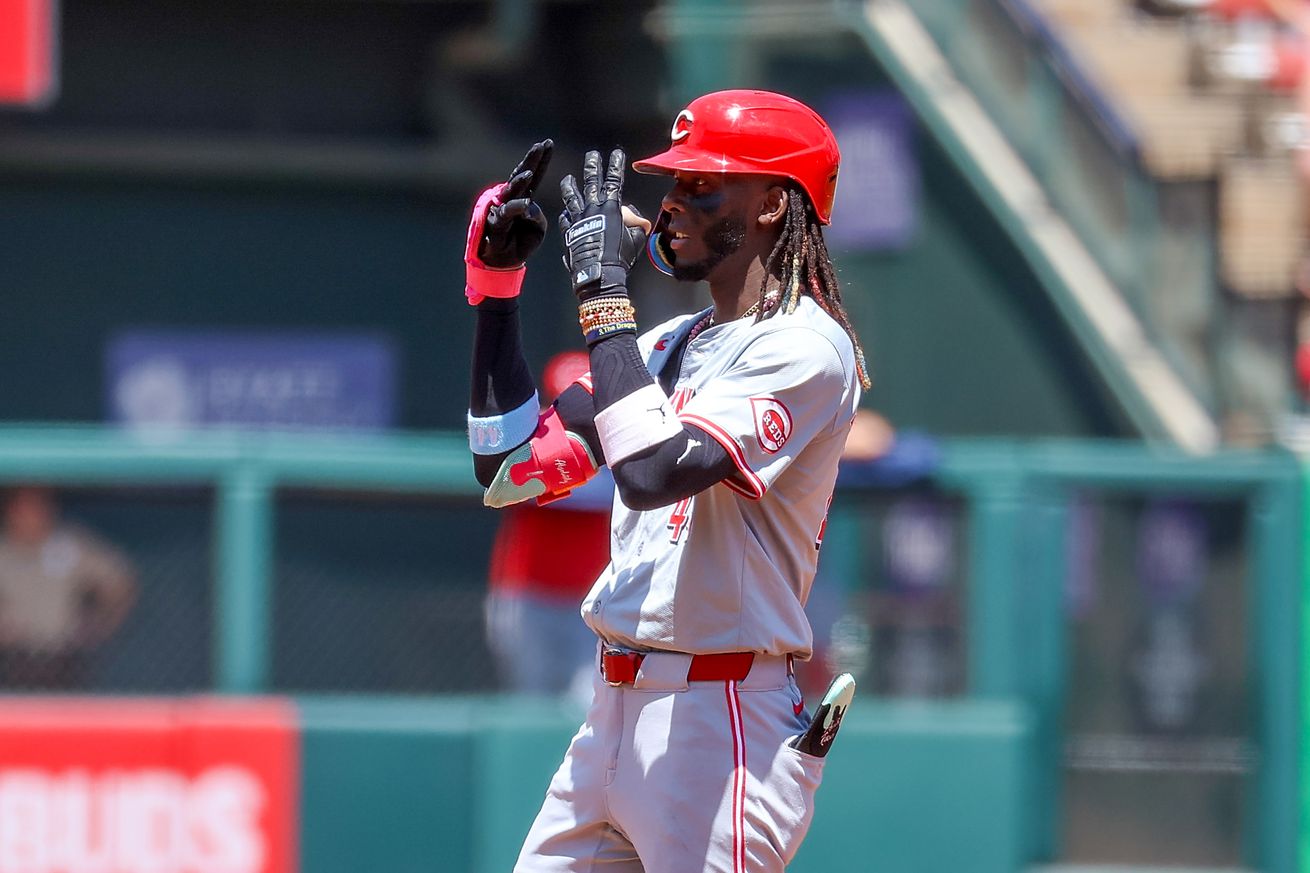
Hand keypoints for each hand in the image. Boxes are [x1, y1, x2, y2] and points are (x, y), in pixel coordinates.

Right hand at [479, 140, 552, 268]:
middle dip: (531, 160)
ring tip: (529, 172)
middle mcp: (512, 198)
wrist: (504, 262)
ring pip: (511, 190)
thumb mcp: (538, 229)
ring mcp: (502, 207)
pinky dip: (516, 208)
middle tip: (540, 145)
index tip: (549, 143)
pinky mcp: (497, 221)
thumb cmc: (521, 242)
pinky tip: (525, 204)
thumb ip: (538, 216)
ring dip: (520, 181)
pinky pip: (507, 212)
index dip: (542, 160)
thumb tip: (530, 207)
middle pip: (522, 174)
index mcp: (525, 197)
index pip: (535, 175)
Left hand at [559, 148, 647, 299]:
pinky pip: (565, 220)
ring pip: (572, 197)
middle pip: (591, 182)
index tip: (616, 153)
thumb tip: (639, 220)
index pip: (614, 180)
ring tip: (567, 179)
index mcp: (610, 208)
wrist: (599, 275)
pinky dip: (566, 215)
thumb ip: (636, 224)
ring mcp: (578, 220)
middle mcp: (592, 210)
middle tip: (592, 155)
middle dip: (592, 166)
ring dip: (570, 186)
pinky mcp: (568, 232)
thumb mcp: (635, 239)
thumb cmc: (620, 258)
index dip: (615, 165)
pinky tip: (565, 213)